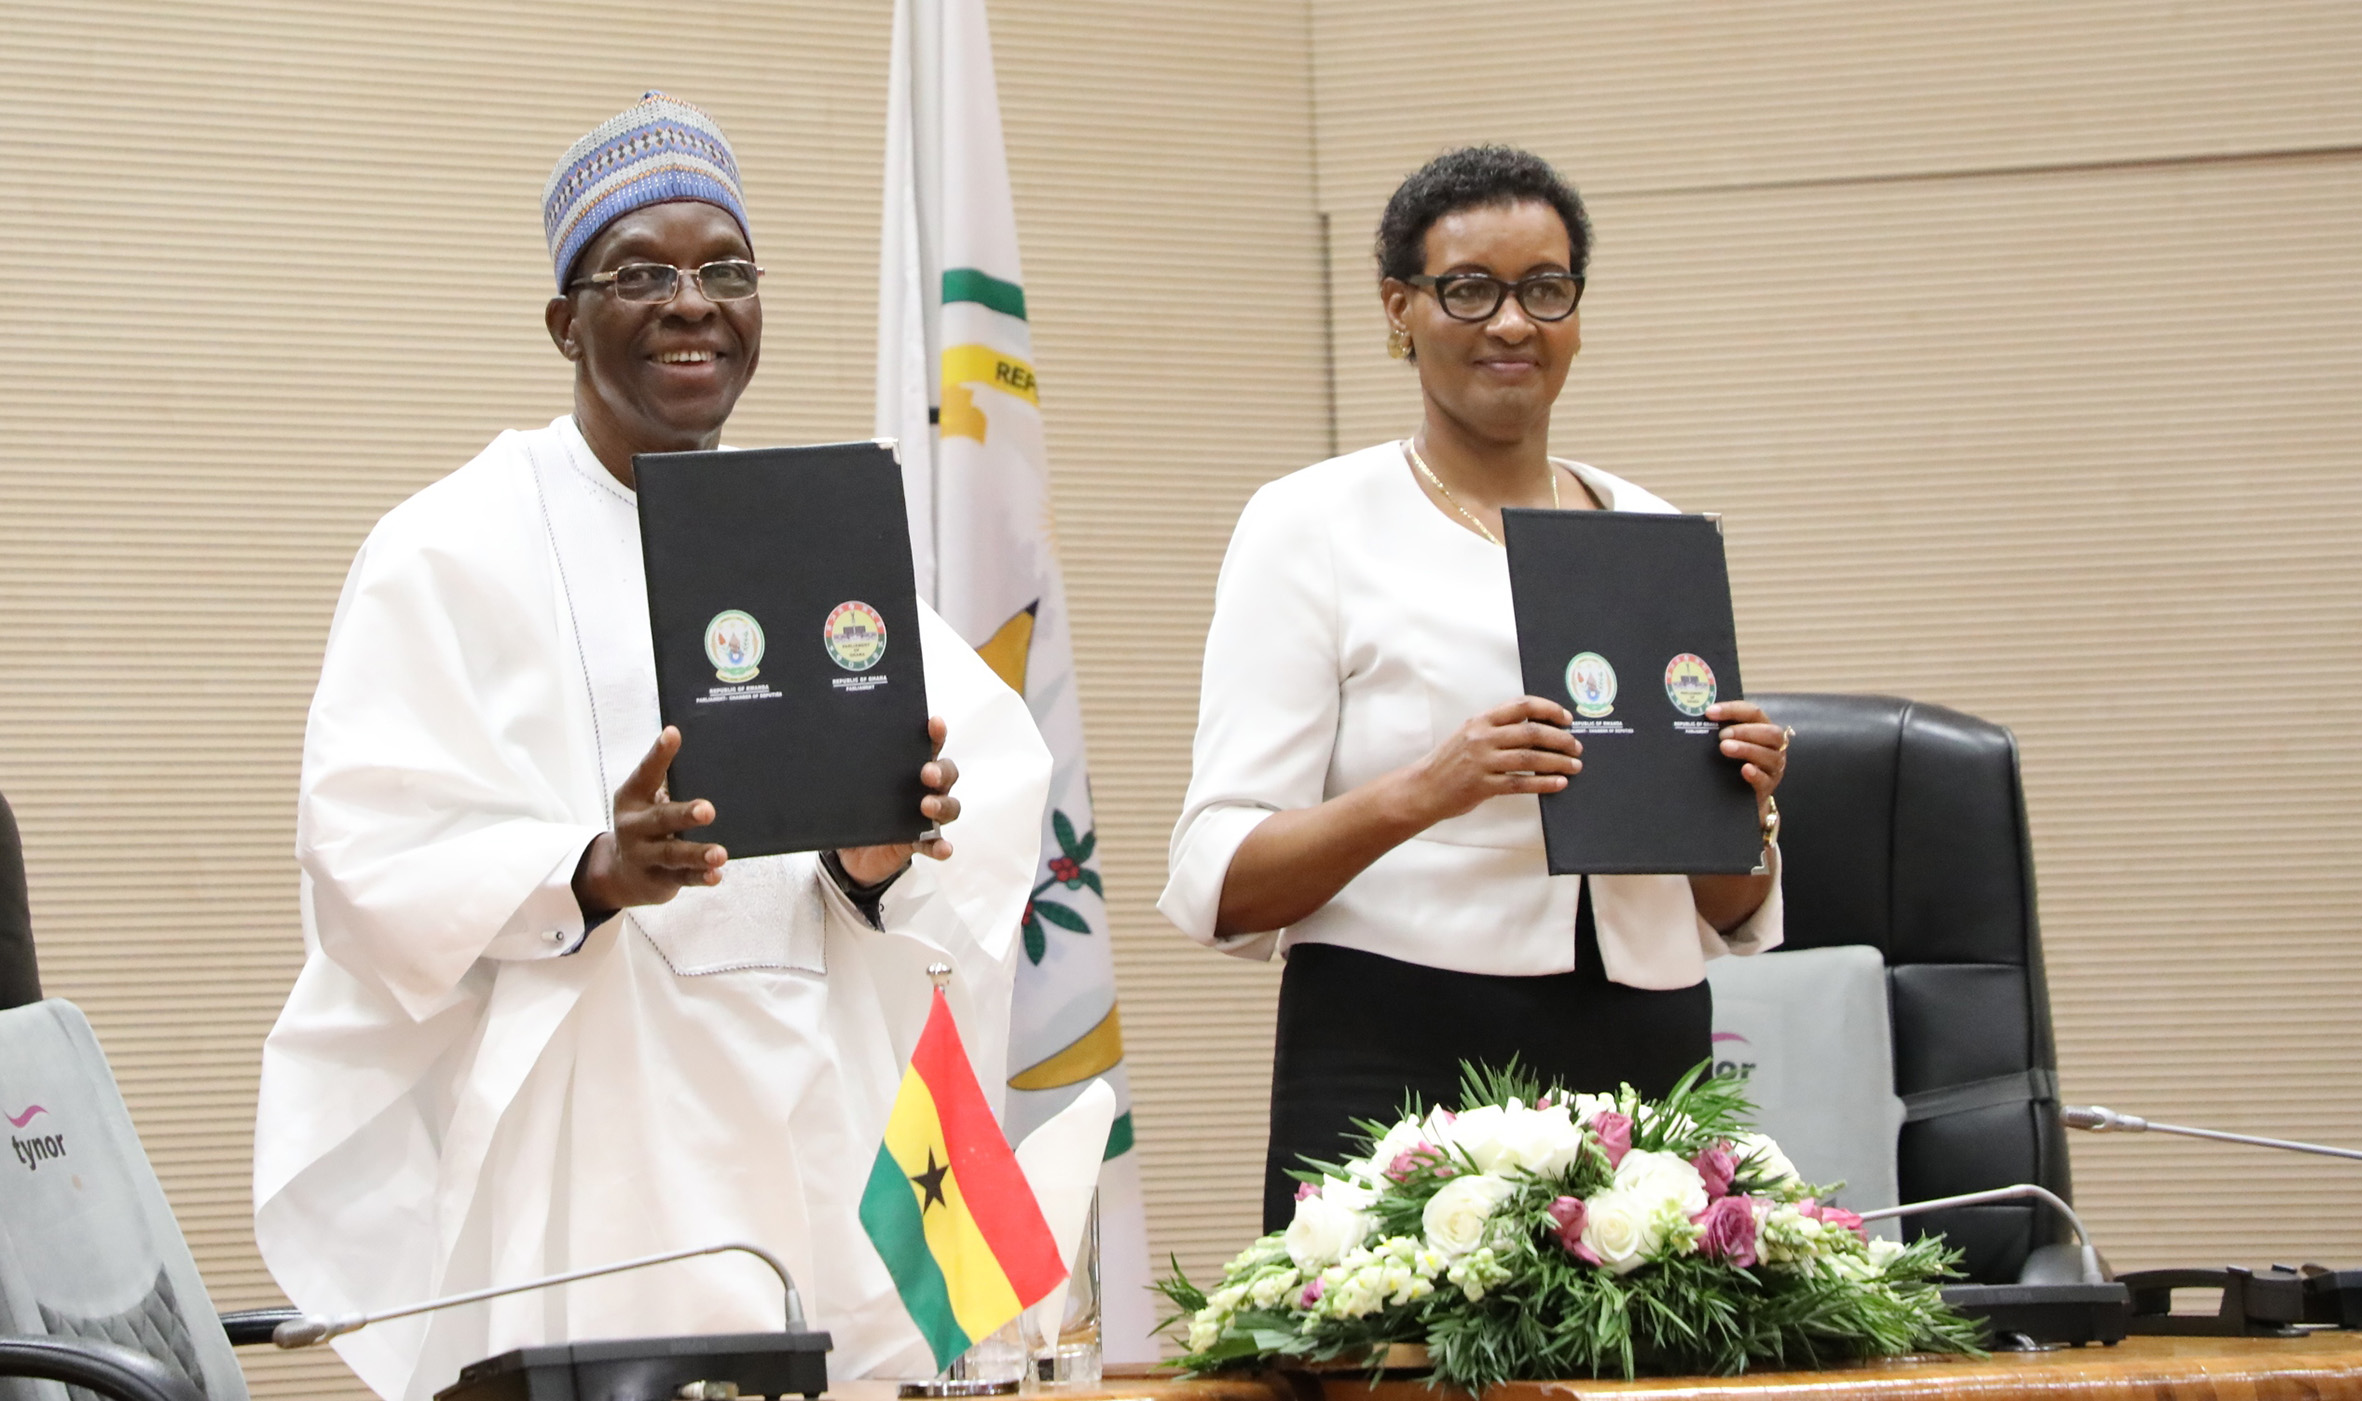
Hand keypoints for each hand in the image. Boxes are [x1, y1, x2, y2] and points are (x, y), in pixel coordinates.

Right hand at [572, 726, 726, 916]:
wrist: (620, 874)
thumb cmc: (646, 825)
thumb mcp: (646, 801)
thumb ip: (669, 782)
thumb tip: (704, 751)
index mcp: (633, 798)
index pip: (646, 773)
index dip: (659, 754)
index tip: (673, 734)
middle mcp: (634, 826)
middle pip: (661, 819)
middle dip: (684, 814)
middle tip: (708, 810)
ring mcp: (644, 855)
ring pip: (672, 854)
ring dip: (697, 853)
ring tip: (720, 853)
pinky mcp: (658, 880)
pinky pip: (682, 879)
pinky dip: (699, 877)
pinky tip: (716, 875)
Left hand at [834, 716, 960, 884]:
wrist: (850, 852)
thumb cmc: (855, 810)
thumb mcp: (849, 788)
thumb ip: (844, 772)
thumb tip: (820, 751)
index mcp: (909, 768)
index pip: (929, 746)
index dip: (935, 734)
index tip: (934, 723)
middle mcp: (925, 789)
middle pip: (947, 773)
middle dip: (940, 770)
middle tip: (926, 773)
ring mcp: (925, 816)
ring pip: (949, 806)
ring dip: (942, 804)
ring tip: (927, 807)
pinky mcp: (920, 842)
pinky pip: (935, 843)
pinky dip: (940, 846)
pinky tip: (943, 848)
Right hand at [1400, 695, 1581, 825]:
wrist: (1423, 789)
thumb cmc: (1450, 763)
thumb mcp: (1469, 736)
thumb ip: (1497, 729)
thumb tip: (1537, 729)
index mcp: (1481, 721)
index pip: (1521, 706)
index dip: (1549, 709)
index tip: (1566, 718)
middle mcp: (1482, 738)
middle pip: (1531, 732)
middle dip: (1560, 739)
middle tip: (1576, 746)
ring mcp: (1482, 762)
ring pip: (1530, 757)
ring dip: (1558, 762)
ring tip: (1575, 766)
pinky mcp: (1483, 785)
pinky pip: (1521, 782)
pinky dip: (1543, 783)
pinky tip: (1558, 783)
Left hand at [1706, 700, 1788, 814]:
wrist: (1739, 796)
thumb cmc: (1733, 762)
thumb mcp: (1730, 743)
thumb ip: (1721, 731)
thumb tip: (1698, 720)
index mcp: (1763, 728)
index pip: (1753, 712)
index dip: (1731, 710)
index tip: (1709, 712)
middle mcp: (1773, 746)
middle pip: (1769, 733)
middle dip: (1744, 731)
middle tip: (1721, 735)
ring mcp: (1773, 767)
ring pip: (1769, 755)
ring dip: (1746, 749)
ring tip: (1725, 748)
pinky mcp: (1768, 787)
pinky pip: (1765, 780)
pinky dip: (1755, 773)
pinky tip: (1744, 769)